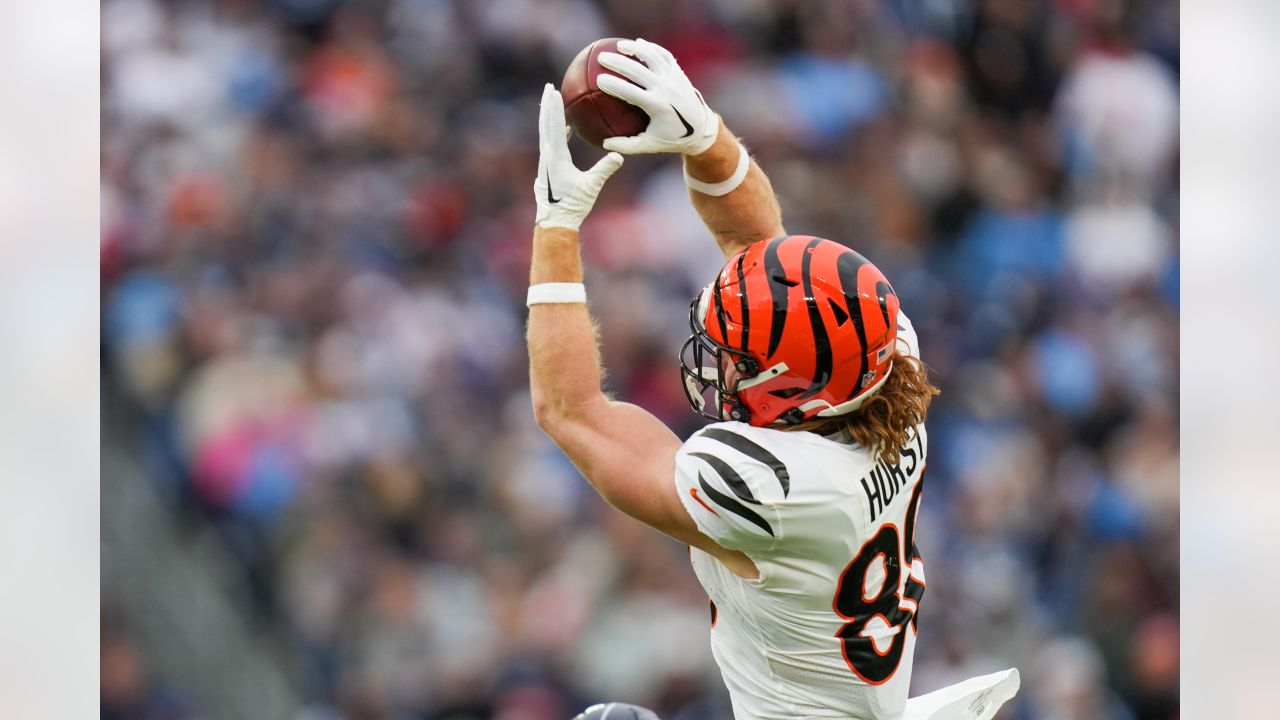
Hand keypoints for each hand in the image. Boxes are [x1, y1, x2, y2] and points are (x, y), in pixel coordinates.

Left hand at [535, 83, 624, 229]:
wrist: (555, 222)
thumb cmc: (573, 205)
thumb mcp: (591, 187)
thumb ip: (604, 170)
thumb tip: (619, 154)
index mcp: (555, 158)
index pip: (554, 127)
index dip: (554, 108)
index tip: (554, 91)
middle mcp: (547, 157)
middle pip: (545, 125)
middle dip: (547, 105)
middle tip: (548, 87)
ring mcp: (545, 162)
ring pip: (546, 133)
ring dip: (549, 117)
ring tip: (552, 102)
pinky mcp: (548, 168)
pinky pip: (552, 144)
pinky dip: (557, 133)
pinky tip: (565, 130)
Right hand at [596, 38, 718, 155]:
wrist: (701, 129)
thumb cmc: (671, 139)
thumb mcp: (649, 146)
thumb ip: (627, 146)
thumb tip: (605, 143)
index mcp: (658, 106)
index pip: (631, 93)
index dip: (614, 85)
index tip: (598, 80)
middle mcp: (666, 89)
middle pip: (638, 71)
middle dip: (618, 62)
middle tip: (601, 58)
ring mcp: (674, 78)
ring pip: (652, 57)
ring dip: (635, 49)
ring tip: (618, 45)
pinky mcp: (679, 73)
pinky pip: (664, 55)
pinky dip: (651, 48)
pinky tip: (638, 42)